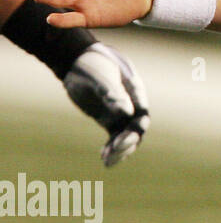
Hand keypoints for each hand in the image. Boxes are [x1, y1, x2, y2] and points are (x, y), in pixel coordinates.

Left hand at [63, 42, 149, 165]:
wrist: (76, 61)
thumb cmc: (91, 65)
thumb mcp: (101, 78)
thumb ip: (113, 94)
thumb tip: (126, 113)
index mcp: (135, 93)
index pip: (141, 116)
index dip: (135, 130)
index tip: (121, 140)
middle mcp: (132, 104)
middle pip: (136, 130)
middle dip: (127, 143)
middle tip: (113, 151)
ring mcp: (121, 112)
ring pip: (127, 136)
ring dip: (120, 150)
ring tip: (107, 161)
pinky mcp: (109, 119)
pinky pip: (114, 137)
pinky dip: (111, 148)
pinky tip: (103, 157)